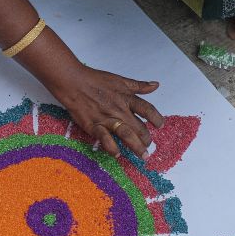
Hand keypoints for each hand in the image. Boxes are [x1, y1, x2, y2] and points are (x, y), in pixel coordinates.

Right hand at [45, 63, 164, 157]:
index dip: (156, 118)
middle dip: (146, 139)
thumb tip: (155, 85)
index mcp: (127, 98)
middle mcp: (120, 110)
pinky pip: (105, 138)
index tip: (160, 125)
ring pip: (126, 134)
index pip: (147, 109)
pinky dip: (111, 147)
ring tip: (143, 155)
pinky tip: (117, 154)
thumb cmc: (95, 79)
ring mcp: (107, 118)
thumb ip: (139, 85)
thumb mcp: (120, 80)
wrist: (73, 81)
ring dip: (136, 147)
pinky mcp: (93, 125)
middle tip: (148, 146)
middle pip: (139, 127)